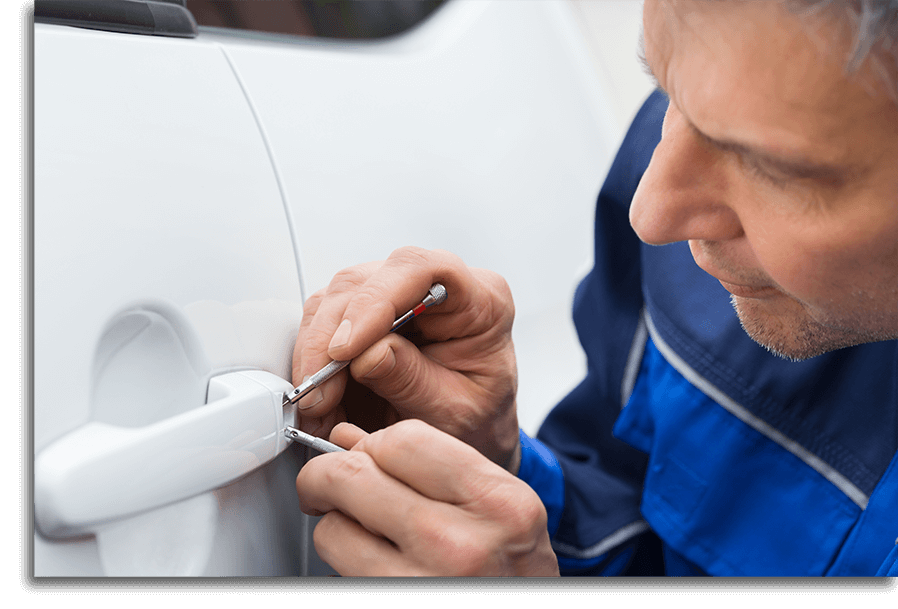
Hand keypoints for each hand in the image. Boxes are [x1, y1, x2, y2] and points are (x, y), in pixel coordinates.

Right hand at [292, 247, 519, 468]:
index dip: (376, 301)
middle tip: (320, 393)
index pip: (422, 270)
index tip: (346, 349)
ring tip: (320, 404)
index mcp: (481, 301)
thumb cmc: (478, 422)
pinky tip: (320, 396)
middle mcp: (436, 286)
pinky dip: (312, 361)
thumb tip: (366, 353)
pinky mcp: (366, 314)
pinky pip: (324, 321)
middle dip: (331, 339)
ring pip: (335, 298)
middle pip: (365, 282)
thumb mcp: (453, 414)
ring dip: (316, 353)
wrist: (471, 438)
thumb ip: (413, 381)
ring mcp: (397, 295)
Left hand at [297, 420, 558, 575]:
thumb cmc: (513, 571)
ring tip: (360, 529)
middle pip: (353, 476)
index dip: (373, 444)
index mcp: (497, 503)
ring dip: (335, 524)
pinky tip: (369, 559)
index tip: (366, 454)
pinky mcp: (393, 606)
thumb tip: (349, 439)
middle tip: (328, 482)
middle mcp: (461, 545)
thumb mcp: (499, 509)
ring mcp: (423, 583)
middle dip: (327, 474)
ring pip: (333, 528)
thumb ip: (431, 466)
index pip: (402, 440)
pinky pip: (338, 569)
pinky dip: (342, 559)